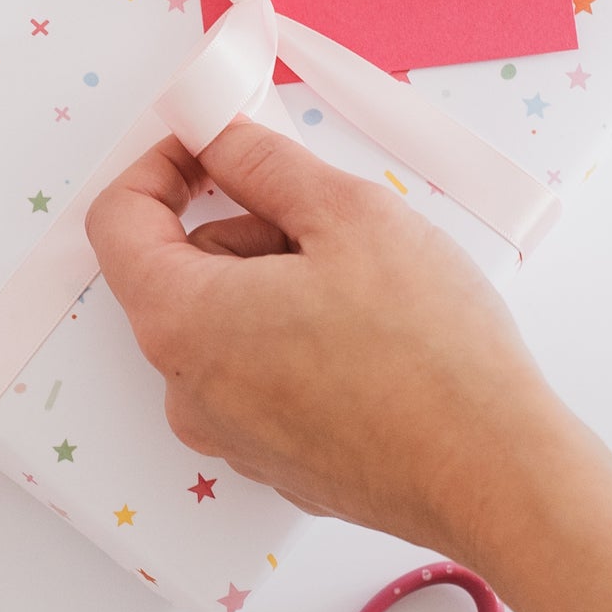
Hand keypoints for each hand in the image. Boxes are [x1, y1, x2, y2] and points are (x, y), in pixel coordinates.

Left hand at [85, 117, 565, 561]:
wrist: (493, 473)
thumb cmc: (427, 349)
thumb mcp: (346, 212)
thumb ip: (262, 161)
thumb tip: (217, 138)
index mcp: (182, 323)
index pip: (117, 221)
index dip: (160, 166)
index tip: (211, 145)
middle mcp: (187, 390)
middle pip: (181, 271)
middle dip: (244, 226)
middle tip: (327, 222)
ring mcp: (229, 435)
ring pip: (227, 320)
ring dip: (277, 281)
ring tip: (366, 286)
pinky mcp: (275, 460)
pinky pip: (259, 371)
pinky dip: (296, 335)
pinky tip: (370, 338)